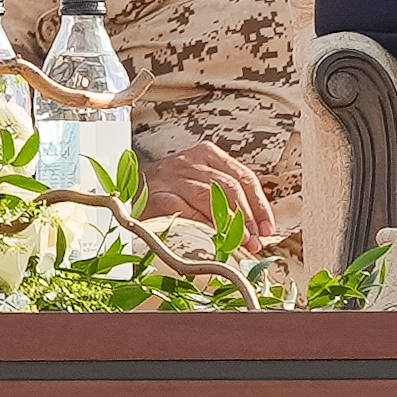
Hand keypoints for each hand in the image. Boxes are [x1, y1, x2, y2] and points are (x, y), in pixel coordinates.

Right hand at [134, 138, 274, 242]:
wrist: (129, 188)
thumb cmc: (171, 189)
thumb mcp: (201, 182)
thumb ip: (226, 197)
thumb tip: (256, 230)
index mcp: (207, 154)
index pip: (243, 177)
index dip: (259, 205)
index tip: (267, 229)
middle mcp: (190, 162)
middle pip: (229, 187)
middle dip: (247, 217)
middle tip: (255, 241)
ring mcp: (173, 178)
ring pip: (210, 197)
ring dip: (229, 223)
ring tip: (240, 242)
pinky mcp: (158, 196)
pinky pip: (185, 211)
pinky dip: (201, 225)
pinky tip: (212, 238)